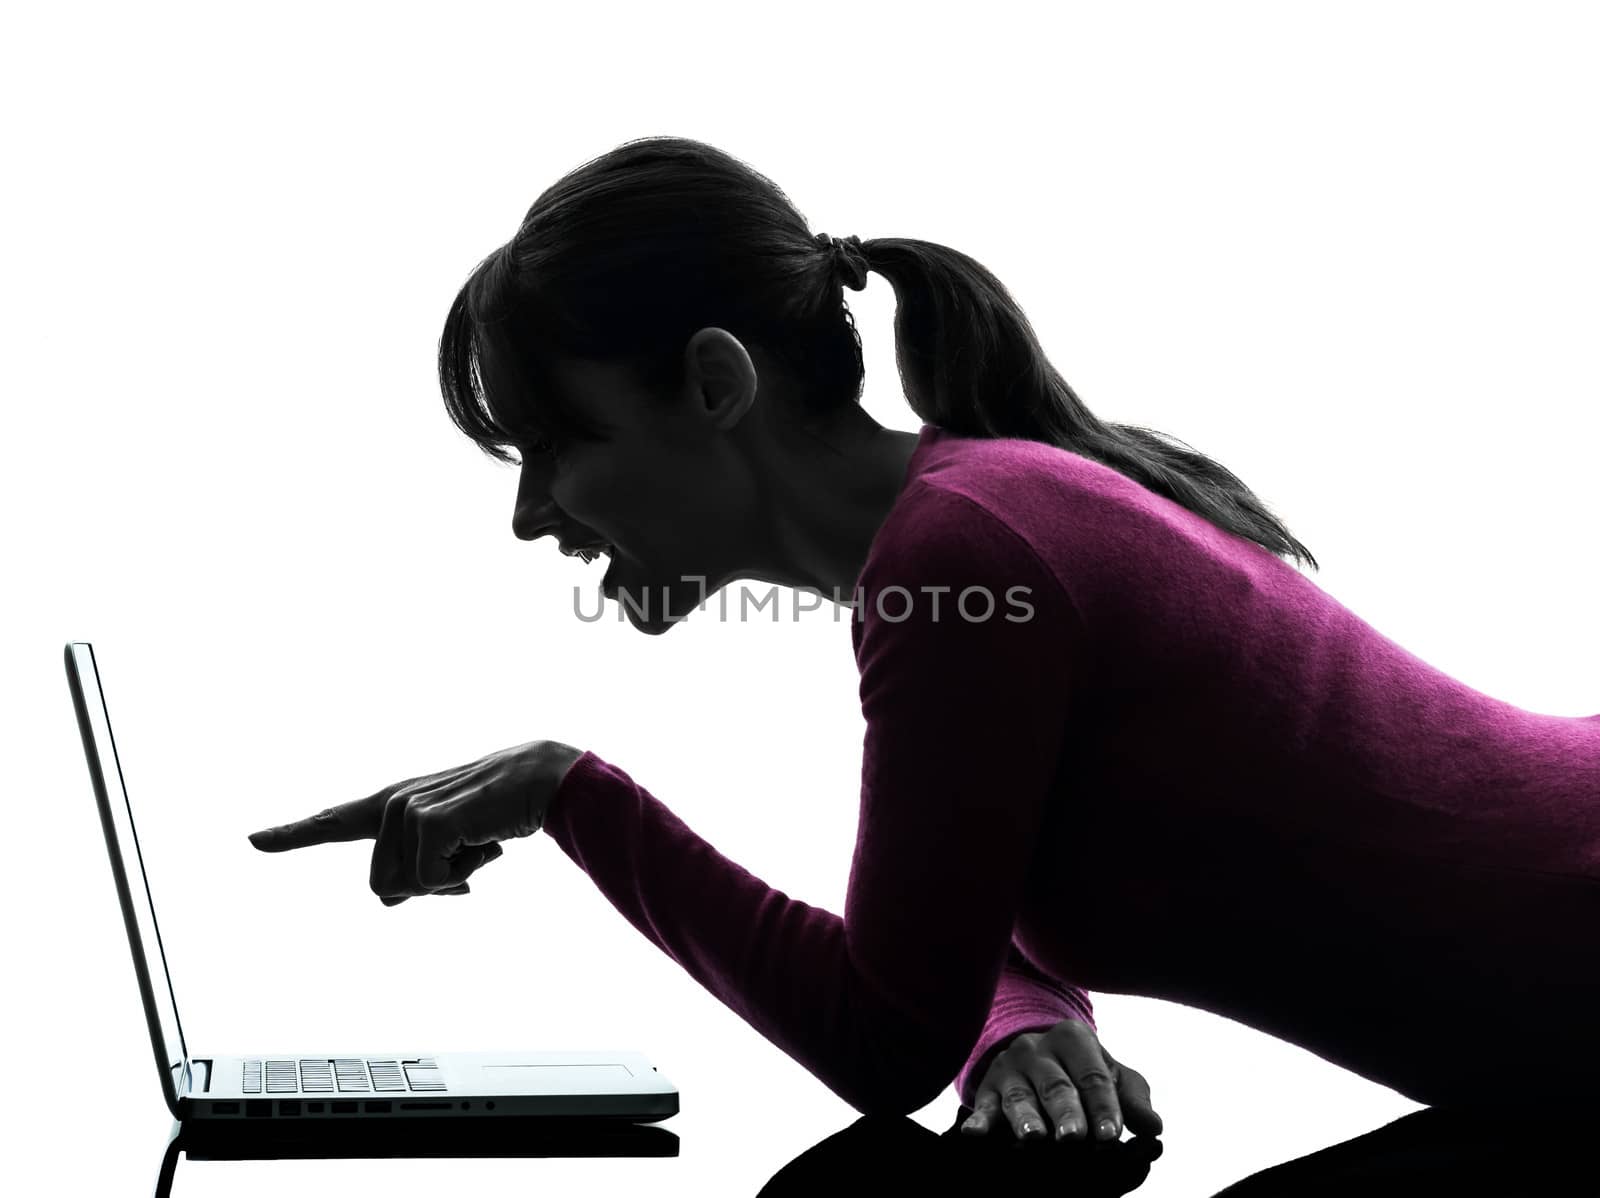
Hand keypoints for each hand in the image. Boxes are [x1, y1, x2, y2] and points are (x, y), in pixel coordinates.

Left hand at [247, 739, 585, 904]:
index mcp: (394, 806)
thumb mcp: (453, 847)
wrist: (542, 781)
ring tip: (478, 843)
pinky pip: (430, 882)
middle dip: (428, 889)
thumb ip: (415, 870)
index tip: (252, 840)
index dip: (292, 833)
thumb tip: (385, 899)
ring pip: (406, 889)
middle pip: (382, 888)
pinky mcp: (426, 820)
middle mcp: (392, 803)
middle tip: (467, 857)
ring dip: (450, 880)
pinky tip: (486, 842)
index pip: (334, 822)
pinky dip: (464, 875)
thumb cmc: (500, 812)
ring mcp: (406, 808)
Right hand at [960, 1018, 1161, 1143]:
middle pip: (1056, 1085)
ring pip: (1019, 1096)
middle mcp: (1038, 1048)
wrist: (1035, 1055)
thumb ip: (1133, 1100)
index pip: (1093, 1076)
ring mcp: (1009, 1067)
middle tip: (1075, 1137)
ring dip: (1026, 1118)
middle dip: (1066, 1112)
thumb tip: (1154, 1128)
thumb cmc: (1081, 1072)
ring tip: (1035, 1138)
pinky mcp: (986, 1088)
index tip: (1112, 1135)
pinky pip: (982, 1105)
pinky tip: (975, 1134)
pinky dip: (978, 1120)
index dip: (1104, 1107)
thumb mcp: (1111, 1076)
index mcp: (1074, 1039)